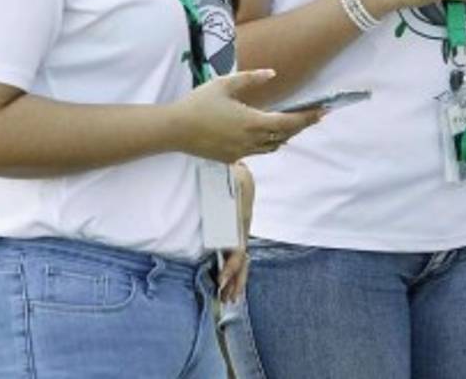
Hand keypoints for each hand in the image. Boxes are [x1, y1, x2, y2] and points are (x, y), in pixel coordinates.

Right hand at [172, 69, 324, 163]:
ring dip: (286, 136)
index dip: (308, 117)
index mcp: (252, 122)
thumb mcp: (224, 84)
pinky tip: (266, 134)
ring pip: (273, 146)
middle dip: (302, 125)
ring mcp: (242, 153)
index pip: (289, 122)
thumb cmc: (199, 103)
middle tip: (316, 115)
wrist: (174, 130)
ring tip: (294, 123)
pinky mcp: (232, 158)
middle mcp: (251, 141)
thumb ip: (250, 78)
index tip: (323, 111)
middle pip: (285, 136)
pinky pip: (258, 152)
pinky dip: (268, 143)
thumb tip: (272, 73)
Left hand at [218, 162, 253, 302]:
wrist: (241, 176)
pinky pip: (238, 258)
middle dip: (235, 282)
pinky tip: (229, 285)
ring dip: (236, 281)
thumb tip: (236, 167)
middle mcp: (243, 231)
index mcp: (241, 221)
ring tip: (229, 299)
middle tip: (226, 298)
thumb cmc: (232, 175)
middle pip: (242, 262)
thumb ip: (233, 173)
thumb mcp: (233, 173)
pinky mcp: (235, 236)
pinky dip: (234, 273)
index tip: (221, 279)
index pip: (239, 250)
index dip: (231, 267)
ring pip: (242, 263)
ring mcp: (241, 234)